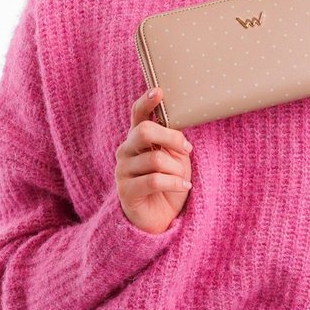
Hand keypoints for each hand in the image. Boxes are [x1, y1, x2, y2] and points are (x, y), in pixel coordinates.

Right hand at [115, 87, 193, 233]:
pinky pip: (153, 180)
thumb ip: (172, 140)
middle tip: (186, 150)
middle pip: (144, 131)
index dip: (146, 102)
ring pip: (155, 159)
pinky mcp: (126, 191)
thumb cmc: (169, 183)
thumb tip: (178, 124)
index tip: (159, 91)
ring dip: (176, 170)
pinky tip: (183, 187)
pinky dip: (174, 183)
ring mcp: (122, 171)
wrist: (161, 218)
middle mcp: (126, 151)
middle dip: (171, 138)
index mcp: (137, 139)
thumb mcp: (176, 158)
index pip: (137, 115)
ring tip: (182, 179)